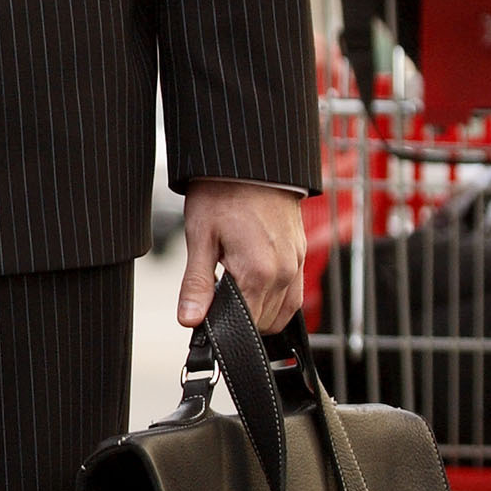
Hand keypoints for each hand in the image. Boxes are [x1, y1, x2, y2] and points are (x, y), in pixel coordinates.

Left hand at [177, 180, 306, 334]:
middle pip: (264, 323)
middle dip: (241, 318)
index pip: (247, 324)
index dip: (225, 326)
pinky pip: (293, 294)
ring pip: (282, 313)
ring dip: (259, 312)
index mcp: (259, 271)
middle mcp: (284, 272)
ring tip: (234, 289)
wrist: (250, 163)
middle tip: (217, 296)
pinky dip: (275, 299)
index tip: (208, 315)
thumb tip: (190, 320)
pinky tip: (255, 285)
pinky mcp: (301, 254)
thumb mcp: (200, 238)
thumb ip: (197, 285)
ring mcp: (296, 263)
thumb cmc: (223, 193)